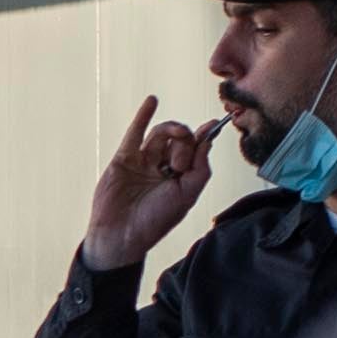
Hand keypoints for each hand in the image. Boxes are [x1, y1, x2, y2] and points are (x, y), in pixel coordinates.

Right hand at [83, 95, 210, 271]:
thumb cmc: (154, 222)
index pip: (196, 147)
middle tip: (179, 164)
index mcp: (180, 177)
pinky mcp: (124, 159)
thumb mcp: (187, 196)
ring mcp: (143, 161)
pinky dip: (143, 116)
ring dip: (171, 132)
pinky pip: (135, 133)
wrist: (121, 236)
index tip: (215, 124)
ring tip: (171, 149)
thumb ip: (201, 168)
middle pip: (180, 138)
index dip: (205, 135)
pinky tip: (152, 101)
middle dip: (185, 143)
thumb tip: (208, 139)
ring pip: (161, 134)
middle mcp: (162, 167)